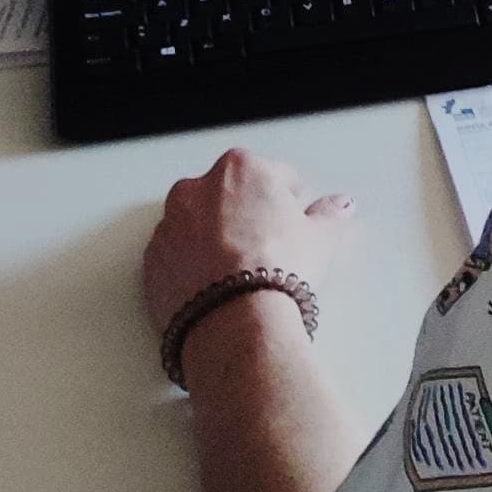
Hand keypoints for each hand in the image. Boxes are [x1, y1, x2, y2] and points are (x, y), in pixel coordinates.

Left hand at [145, 147, 353, 339]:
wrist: (233, 323)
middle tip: (266, 246)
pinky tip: (213, 288)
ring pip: (196, 225)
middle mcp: (197, 189)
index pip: (272, 175)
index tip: (293, 221)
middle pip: (228, 195)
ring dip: (211, 239)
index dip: (288, 200)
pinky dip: (189, 267)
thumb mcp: (321, 238)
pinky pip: (174, 258)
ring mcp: (169, 227)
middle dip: (244, 215)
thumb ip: (329, 215)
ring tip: (236, 272)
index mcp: (240, 168)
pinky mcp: (150, 264)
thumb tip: (340, 207)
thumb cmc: (274, 270)